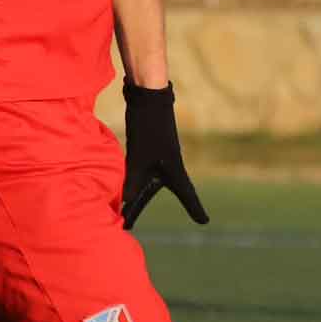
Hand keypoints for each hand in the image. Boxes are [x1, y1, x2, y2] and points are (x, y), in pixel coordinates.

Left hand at [120, 82, 209, 228]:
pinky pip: (137, 170)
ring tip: (115, 206)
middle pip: (152, 193)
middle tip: (127, 224)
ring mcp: (157, 157)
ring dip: (131, 195)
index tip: (204, 222)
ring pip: (143, 182)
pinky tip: (117, 181)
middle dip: (138, 208)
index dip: (195, 209)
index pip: (187, 195)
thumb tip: (124, 203)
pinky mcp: (146, 148)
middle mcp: (168, 165)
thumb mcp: (138, 158)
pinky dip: (128, 180)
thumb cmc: (148, 128)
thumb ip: (132, 182)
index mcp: (174, 169)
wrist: (148, 97)